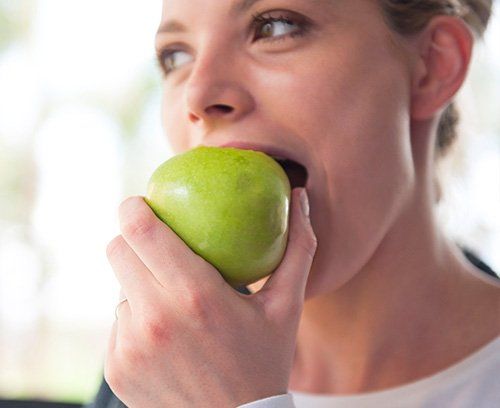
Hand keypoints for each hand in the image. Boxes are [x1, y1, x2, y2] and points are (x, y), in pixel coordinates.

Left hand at [104, 188, 316, 407]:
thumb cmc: (264, 362)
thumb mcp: (287, 306)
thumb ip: (297, 249)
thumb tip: (301, 197)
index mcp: (195, 295)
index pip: (142, 231)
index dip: (133, 208)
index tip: (141, 202)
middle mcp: (155, 319)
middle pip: (118, 250)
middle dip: (132, 239)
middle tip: (156, 243)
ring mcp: (130, 346)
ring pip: (119, 288)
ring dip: (139, 282)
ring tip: (172, 298)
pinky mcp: (117, 368)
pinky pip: (118, 323)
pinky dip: (138, 318)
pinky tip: (167, 335)